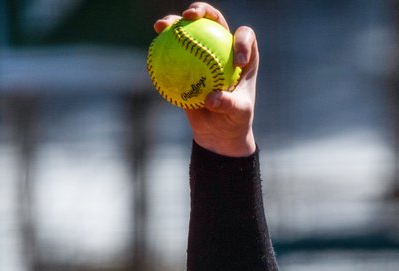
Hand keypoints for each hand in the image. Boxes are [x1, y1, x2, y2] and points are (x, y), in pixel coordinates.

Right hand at [154, 5, 257, 156]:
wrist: (219, 131)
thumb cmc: (235, 121)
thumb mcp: (238, 115)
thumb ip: (229, 104)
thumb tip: (211, 99)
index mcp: (243, 55)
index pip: (245, 37)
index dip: (241, 41)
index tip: (237, 61)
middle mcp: (223, 47)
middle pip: (214, 20)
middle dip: (203, 10)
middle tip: (191, 17)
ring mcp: (203, 51)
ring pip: (189, 28)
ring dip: (174, 20)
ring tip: (164, 25)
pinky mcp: (185, 60)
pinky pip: (172, 49)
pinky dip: (162, 44)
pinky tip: (153, 43)